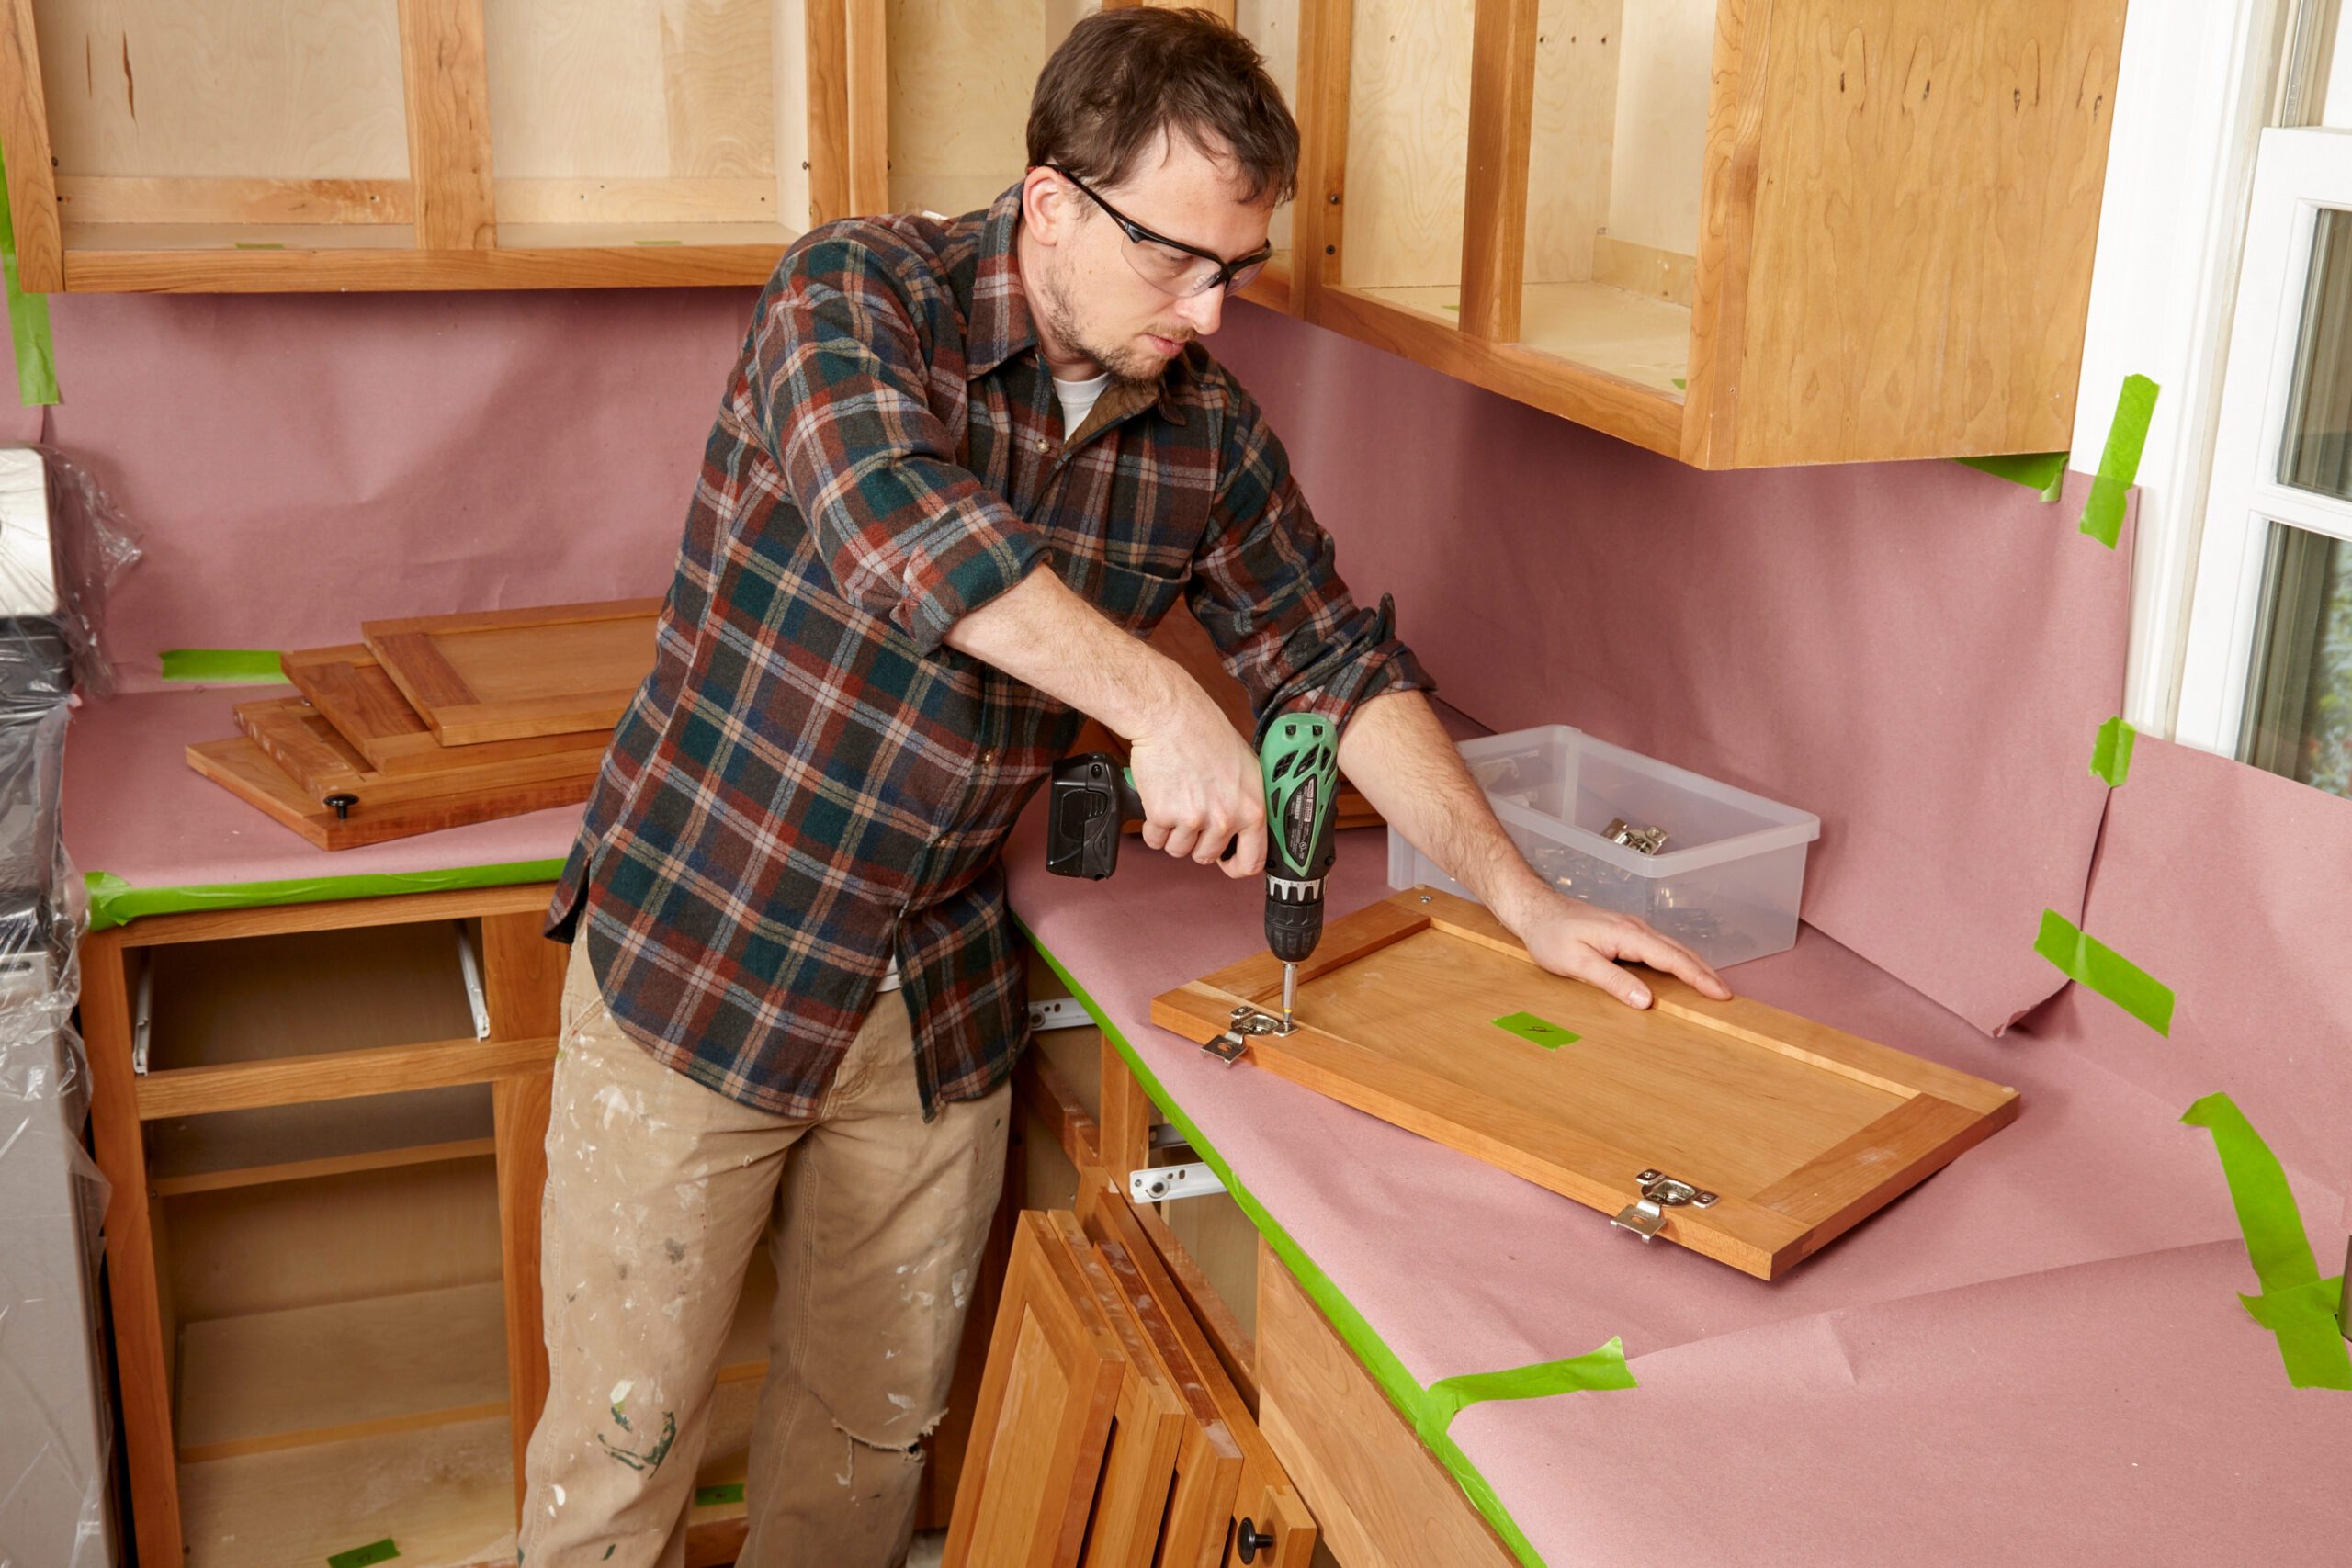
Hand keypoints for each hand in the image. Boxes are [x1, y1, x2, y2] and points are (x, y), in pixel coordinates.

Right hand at [1127, 684, 1266, 879]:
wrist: (1171, 717)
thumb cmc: (1206, 733)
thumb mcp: (1246, 768)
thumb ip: (1246, 803)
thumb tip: (1245, 829)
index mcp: (1252, 809)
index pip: (1252, 861)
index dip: (1236, 866)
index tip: (1226, 862)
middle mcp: (1226, 818)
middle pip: (1206, 856)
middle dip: (1195, 840)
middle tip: (1190, 810)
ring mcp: (1194, 819)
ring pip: (1178, 849)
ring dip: (1172, 832)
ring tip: (1175, 798)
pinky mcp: (1163, 816)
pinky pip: (1154, 839)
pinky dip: (1152, 824)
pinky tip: (1159, 797)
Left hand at [1499, 884, 1731, 1008]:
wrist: (1534, 909)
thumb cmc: (1550, 935)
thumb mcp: (1576, 963)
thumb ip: (1612, 981)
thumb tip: (1646, 1001)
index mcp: (1627, 934)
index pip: (1672, 958)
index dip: (1698, 977)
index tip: (1720, 993)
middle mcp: (1635, 928)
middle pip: (1679, 951)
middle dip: (1705, 973)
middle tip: (1726, 996)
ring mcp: (1631, 929)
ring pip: (1672, 948)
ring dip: (1694, 967)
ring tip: (1713, 987)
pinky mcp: (1625, 933)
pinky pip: (1659, 948)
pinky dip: (1678, 961)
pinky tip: (1682, 973)